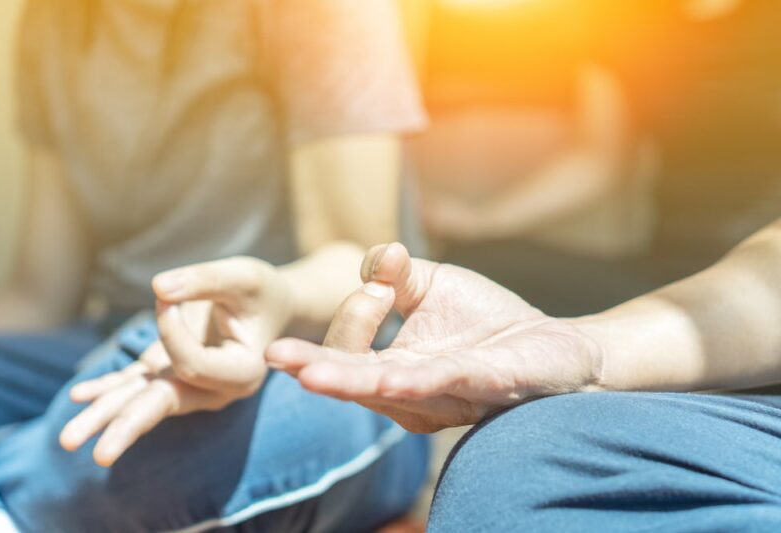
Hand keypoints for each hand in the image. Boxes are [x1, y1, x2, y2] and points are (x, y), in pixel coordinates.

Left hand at [60, 257, 292, 465]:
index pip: (194, 365)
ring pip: (144, 403)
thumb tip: (158, 288)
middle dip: (129, 426)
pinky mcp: (170, 376)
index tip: (168, 294)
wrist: (268, 306)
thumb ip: (205, 281)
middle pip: (166, 406)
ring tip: (68, 440)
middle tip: (101, 455)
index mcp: (243, 372)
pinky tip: (78, 396)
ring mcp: (190, 386)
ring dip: (104, 418)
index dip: (172, 330)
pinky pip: (135, 387)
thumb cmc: (261, 292)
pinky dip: (106, 390)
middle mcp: (215, 390)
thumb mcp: (243, 277)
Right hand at [266, 243, 604, 432]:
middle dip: (317, 369)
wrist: (556, 345)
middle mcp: (411, 392)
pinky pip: (446, 385)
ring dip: (352, 381)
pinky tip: (390, 379)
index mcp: (393, 367)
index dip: (351, 315)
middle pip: (355, 382)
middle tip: (277, 358)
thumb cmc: (488, 322)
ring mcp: (446, 394)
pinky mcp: (486, 386)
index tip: (378, 284)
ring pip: (390, 391)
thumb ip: (396, 273)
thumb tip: (377, 259)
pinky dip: (416, 382)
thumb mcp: (433, 285)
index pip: (349, 352)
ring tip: (312, 375)